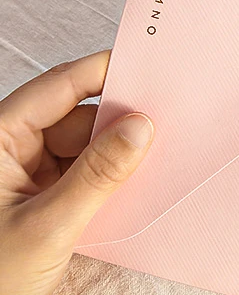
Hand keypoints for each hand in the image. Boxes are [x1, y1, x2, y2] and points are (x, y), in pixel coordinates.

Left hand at [0, 52, 152, 294]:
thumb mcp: (48, 227)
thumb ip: (98, 174)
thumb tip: (142, 127)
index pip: (56, 88)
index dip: (102, 73)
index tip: (148, 67)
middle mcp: (9, 149)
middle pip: (76, 117)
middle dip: (119, 123)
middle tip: (166, 128)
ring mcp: (24, 175)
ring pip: (82, 147)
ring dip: (116, 155)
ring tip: (158, 160)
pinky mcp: (39, 199)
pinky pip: (81, 174)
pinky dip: (108, 179)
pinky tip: (137, 185)